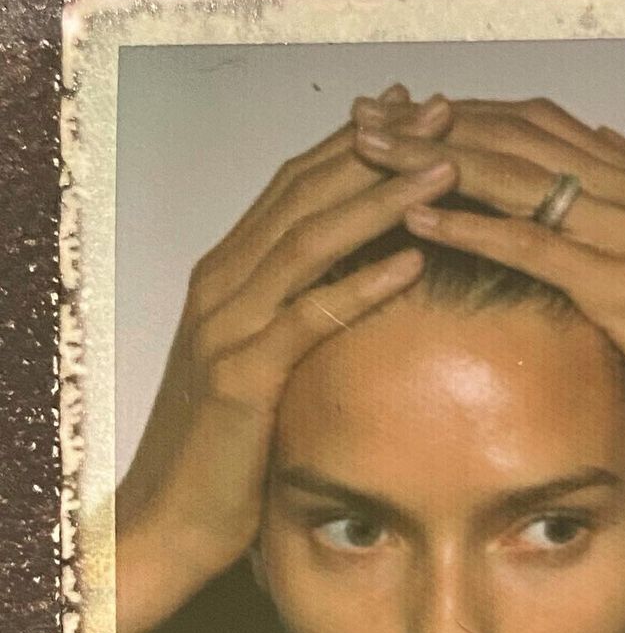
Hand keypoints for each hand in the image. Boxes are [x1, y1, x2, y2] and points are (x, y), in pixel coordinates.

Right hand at [113, 87, 457, 632]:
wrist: (170, 519)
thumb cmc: (225, 448)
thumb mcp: (263, 367)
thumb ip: (295, 319)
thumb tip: (360, 290)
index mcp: (229, 275)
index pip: (298, 188)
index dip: (358, 145)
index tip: (419, 114)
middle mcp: (223, 284)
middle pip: (307, 194)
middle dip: (380, 149)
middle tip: (446, 114)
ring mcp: (227, 326)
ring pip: (310, 241)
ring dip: (382, 199)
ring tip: (447, 169)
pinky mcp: (242, 376)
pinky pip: (308, 317)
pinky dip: (361, 283)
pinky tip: (412, 258)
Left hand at [352, 93, 624, 471]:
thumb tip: (587, 186)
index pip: (537, 125)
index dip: (465, 116)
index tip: (404, 118)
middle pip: (512, 134)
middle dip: (429, 124)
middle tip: (362, 118)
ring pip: (513, 175)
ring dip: (430, 160)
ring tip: (364, 152)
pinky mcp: (624, 284)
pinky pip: (533, 241)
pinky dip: (470, 223)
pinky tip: (416, 217)